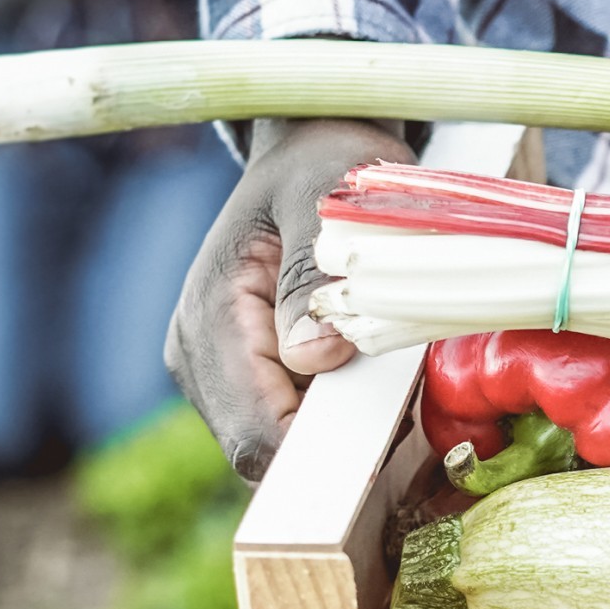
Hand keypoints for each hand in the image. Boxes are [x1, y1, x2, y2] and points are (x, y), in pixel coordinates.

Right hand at [166, 117, 415, 478]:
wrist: (309, 150)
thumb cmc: (322, 164)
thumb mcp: (324, 198)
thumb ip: (312, 274)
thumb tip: (312, 357)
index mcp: (211, 318)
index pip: (255, 432)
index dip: (321, 458)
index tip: (391, 445)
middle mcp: (202, 357)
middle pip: (268, 451)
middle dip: (340, 448)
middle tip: (407, 409)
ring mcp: (221, 372)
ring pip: (284, 444)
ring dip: (344, 431)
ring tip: (394, 382)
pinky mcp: (250, 376)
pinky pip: (295, 422)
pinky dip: (341, 416)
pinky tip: (377, 381)